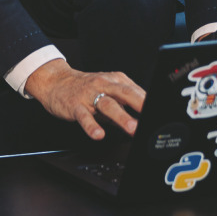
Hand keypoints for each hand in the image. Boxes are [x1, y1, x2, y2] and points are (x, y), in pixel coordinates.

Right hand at [24, 59, 145, 140]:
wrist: (56, 82)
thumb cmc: (86, 88)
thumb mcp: (108, 91)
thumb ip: (126, 104)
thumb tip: (145, 118)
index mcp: (115, 80)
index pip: (136, 90)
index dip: (149, 101)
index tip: (160, 111)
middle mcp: (104, 85)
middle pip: (125, 93)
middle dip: (139, 104)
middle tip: (151, 115)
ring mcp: (89, 95)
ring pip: (107, 105)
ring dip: (121, 116)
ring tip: (132, 128)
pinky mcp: (75, 105)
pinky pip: (84, 116)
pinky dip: (92, 126)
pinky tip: (98, 134)